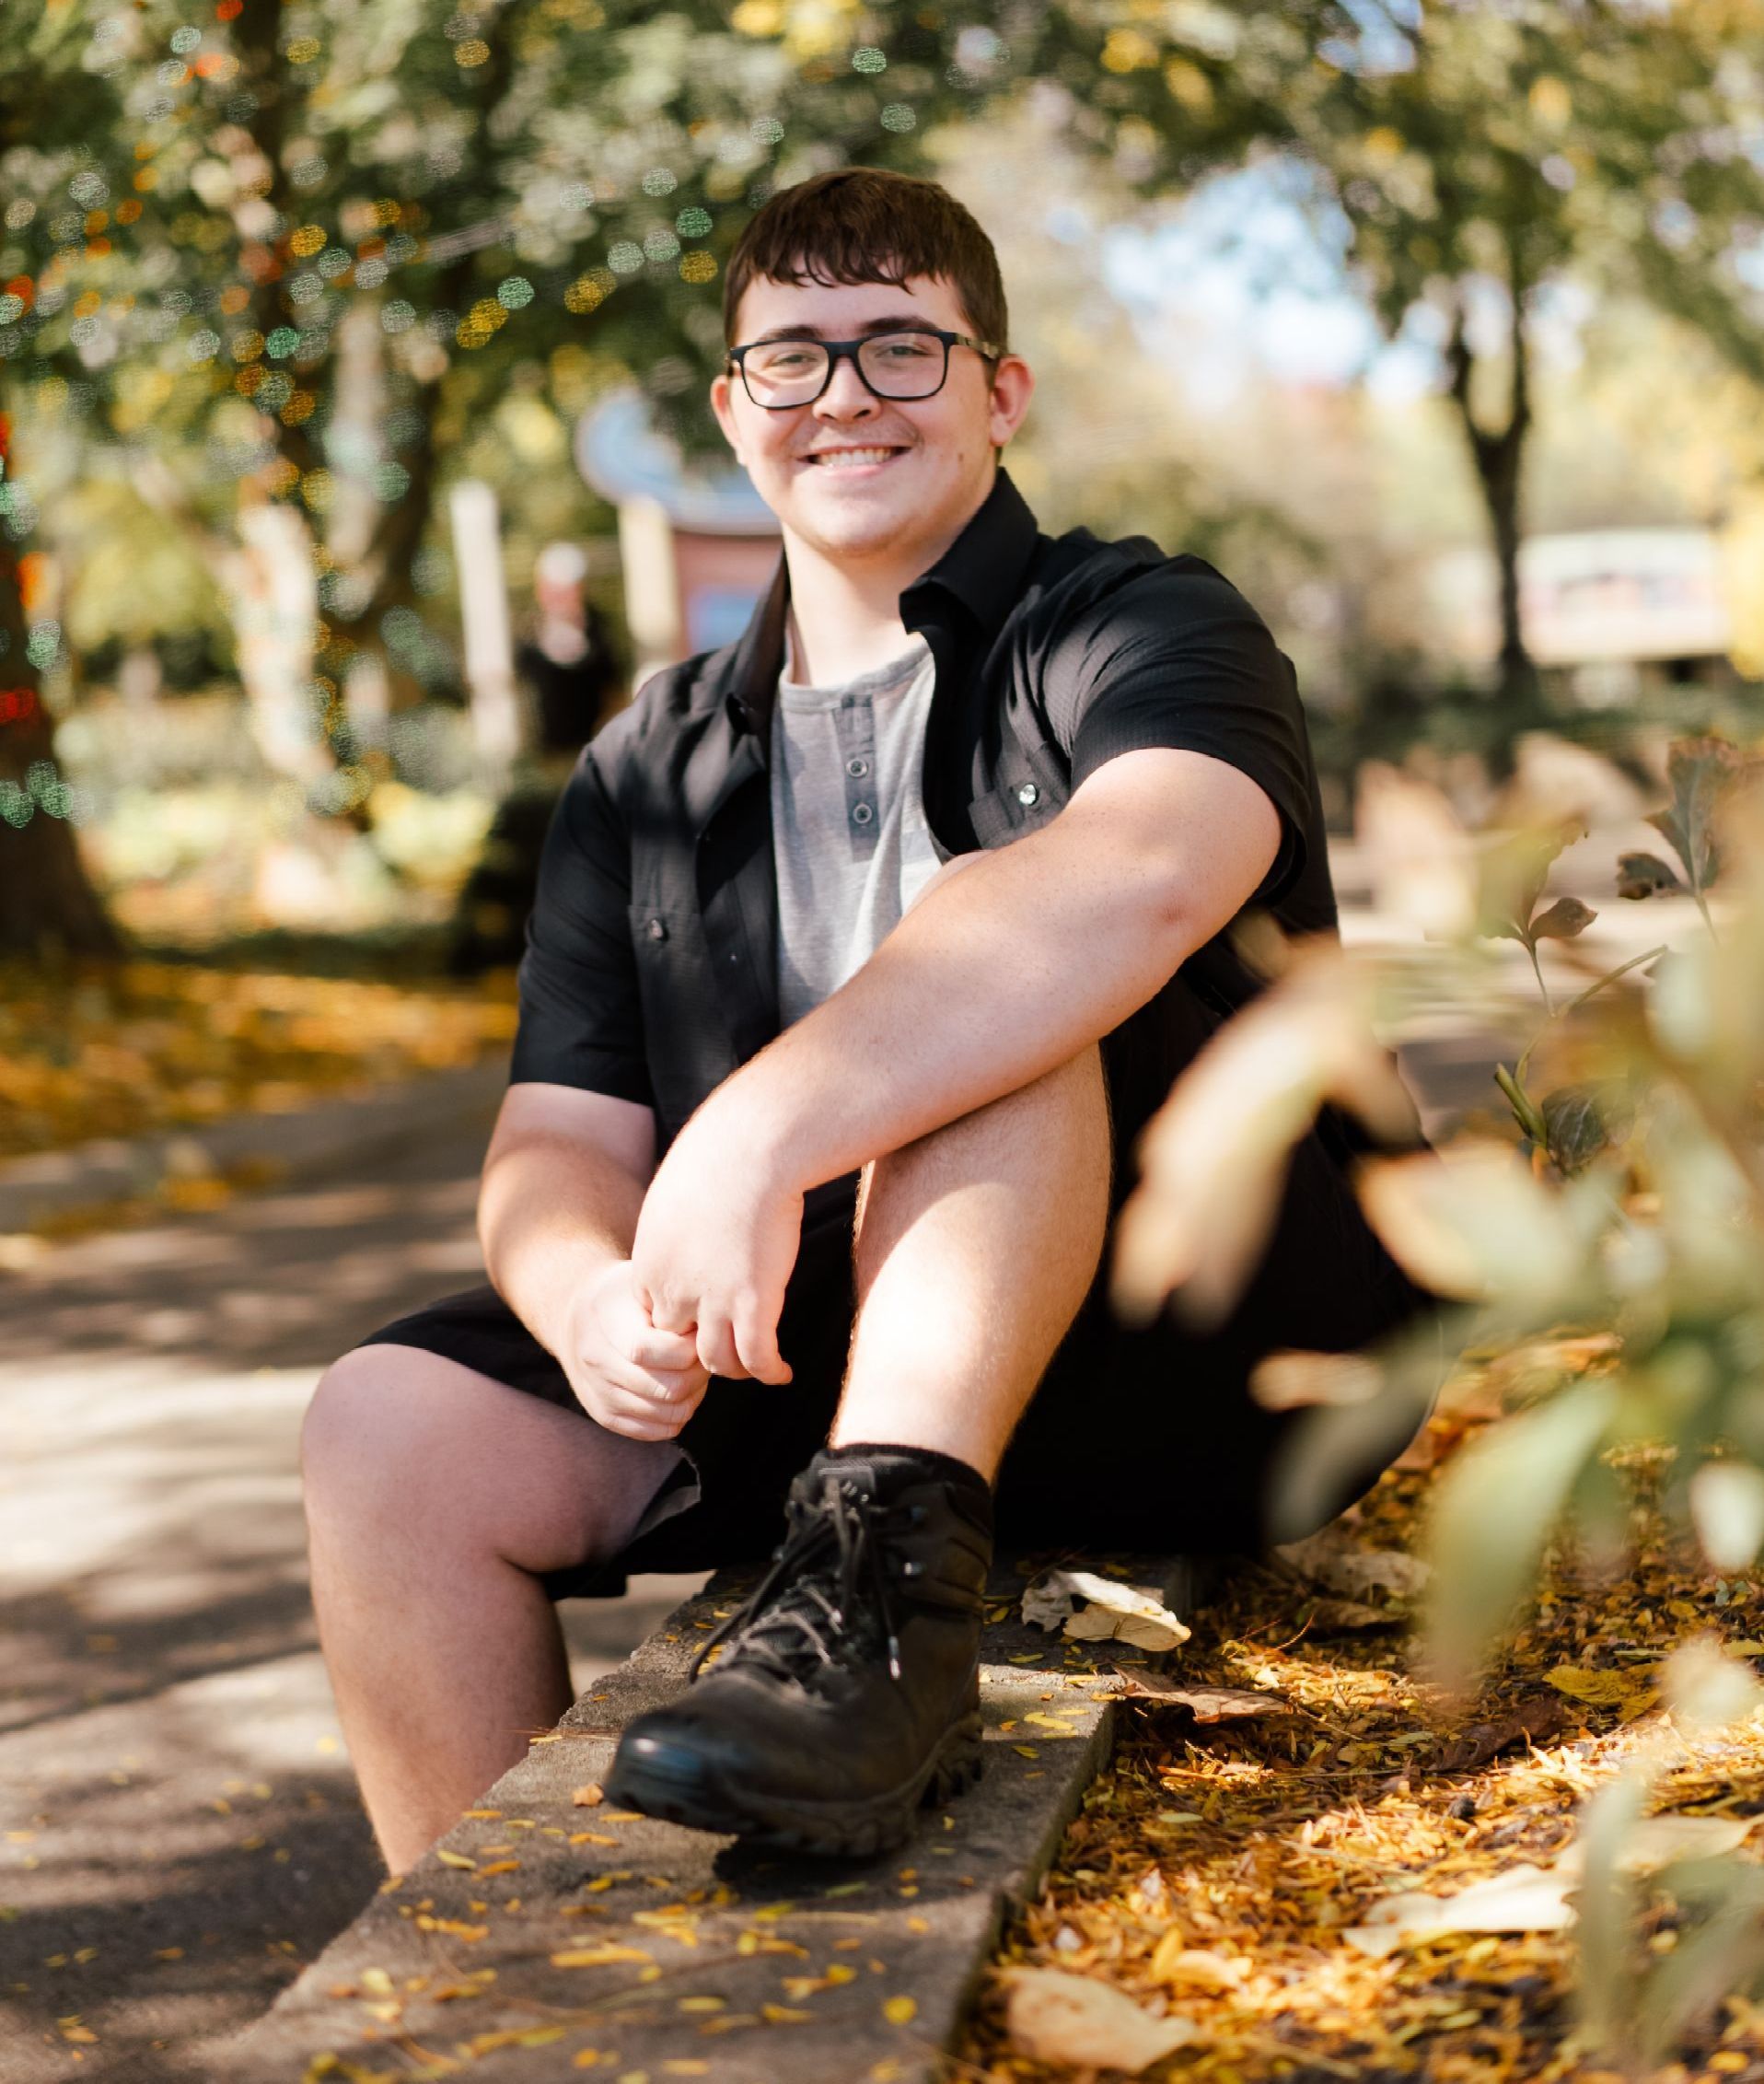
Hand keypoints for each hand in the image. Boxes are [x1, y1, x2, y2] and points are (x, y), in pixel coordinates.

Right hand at [559, 1257, 709, 1440]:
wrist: (578, 1319)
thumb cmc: (624, 1297)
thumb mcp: (643, 1284)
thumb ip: (671, 1304)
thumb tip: (707, 1332)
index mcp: (606, 1323)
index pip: (650, 1351)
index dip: (688, 1347)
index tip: (701, 1332)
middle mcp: (597, 1362)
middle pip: (669, 1387)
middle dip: (699, 1373)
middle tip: (704, 1355)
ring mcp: (599, 1394)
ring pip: (670, 1413)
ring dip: (694, 1395)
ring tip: (692, 1370)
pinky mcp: (606, 1417)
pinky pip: (659, 1431)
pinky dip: (679, 1415)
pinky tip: (679, 1389)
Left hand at [629, 1101, 802, 1384]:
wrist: (748, 1147)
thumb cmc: (719, 1154)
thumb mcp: (677, 1192)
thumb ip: (677, 1222)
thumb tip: (690, 1222)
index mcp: (648, 1264)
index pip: (654, 1319)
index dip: (680, 1326)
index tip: (704, 1321)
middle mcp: (673, 1290)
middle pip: (680, 1345)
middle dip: (700, 1351)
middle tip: (730, 1347)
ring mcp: (712, 1300)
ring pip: (717, 1362)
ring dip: (737, 1368)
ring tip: (757, 1364)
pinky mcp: (753, 1301)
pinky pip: (757, 1358)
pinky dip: (769, 1373)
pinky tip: (782, 1372)